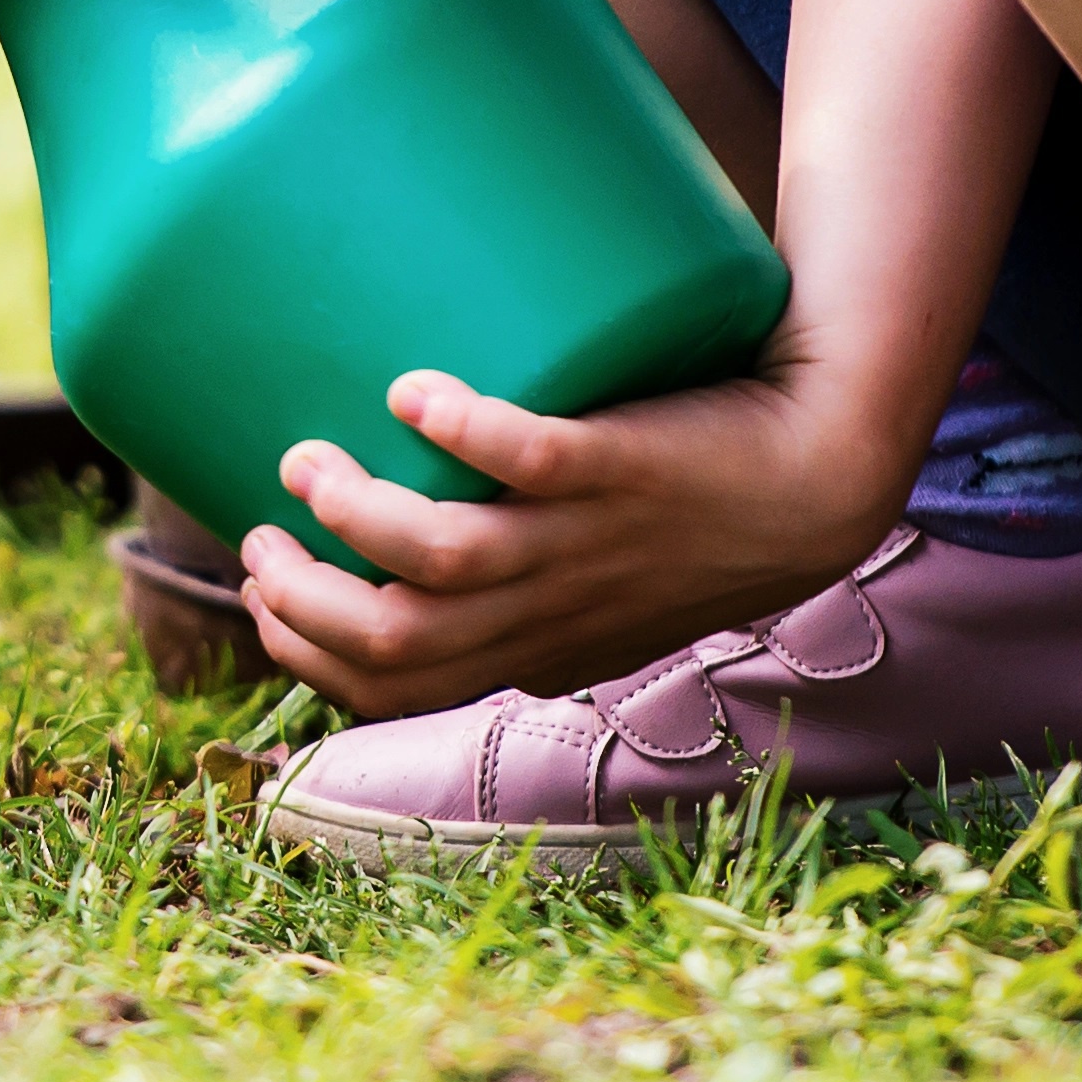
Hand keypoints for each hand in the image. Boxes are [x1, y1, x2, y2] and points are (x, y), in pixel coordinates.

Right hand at [230, 362, 913, 719]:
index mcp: (532, 648)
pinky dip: (460, 429)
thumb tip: (409, 544)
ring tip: (310, 457)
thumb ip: (517, 590)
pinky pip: (528, 458)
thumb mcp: (602, 590)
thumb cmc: (696, 521)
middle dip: (301, 599)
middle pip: (392, 641)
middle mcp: (550, 609)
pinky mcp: (619, 465)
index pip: (390, 689)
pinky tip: (416, 391)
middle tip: (261, 533)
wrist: (820, 475)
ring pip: (444, 560)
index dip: (305, 652)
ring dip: (356, 516)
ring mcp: (584, 540)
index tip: (263, 587)